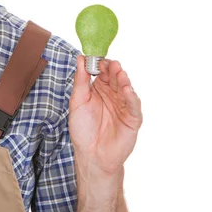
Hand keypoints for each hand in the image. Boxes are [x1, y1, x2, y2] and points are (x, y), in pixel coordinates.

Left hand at [69, 56, 142, 175]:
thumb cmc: (83, 128)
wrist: (91, 154)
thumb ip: (80, 81)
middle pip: (115, 78)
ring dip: (123, 80)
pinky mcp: (132, 118)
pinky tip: (127, 89)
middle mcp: (112, 95)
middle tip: (111, 63)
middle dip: (113, 70)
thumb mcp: (78, 101)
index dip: (100, 64)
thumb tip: (80, 58)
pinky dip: (131, 97)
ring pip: (125, 89)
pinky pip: (133, 106)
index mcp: (99, 89)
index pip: (102, 72)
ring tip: (119, 73)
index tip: (97, 57)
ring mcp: (123, 106)